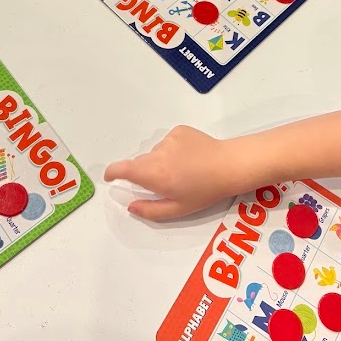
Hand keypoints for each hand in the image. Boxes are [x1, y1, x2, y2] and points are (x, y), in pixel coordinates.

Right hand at [104, 126, 234, 220]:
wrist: (229, 165)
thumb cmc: (205, 191)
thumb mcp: (178, 209)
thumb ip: (150, 210)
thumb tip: (131, 206)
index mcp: (154, 174)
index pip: (122, 168)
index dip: (112, 172)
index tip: (111, 177)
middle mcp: (157, 154)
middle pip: (140, 162)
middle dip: (146, 173)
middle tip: (166, 183)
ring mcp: (168, 139)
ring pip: (155, 153)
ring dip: (162, 161)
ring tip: (184, 170)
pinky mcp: (179, 131)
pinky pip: (168, 142)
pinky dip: (173, 150)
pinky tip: (190, 157)